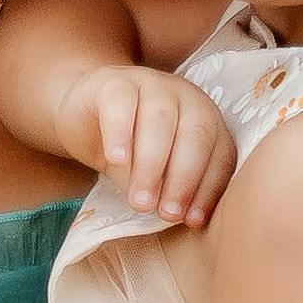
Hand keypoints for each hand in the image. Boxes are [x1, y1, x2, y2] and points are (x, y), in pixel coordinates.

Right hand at [70, 61, 237, 228]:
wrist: (82, 116)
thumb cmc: (128, 150)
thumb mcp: (152, 174)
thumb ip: (167, 188)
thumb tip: (175, 213)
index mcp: (206, 120)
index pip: (219, 153)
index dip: (208, 189)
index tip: (192, 221)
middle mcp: (186, 97)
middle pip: (195, 134)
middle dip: (183, 179)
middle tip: (166, 213)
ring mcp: (152, 83)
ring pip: (160, 120)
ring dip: (152, 165)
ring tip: (140, 201)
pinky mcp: (114, 81)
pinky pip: (122, 104)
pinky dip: (120, 133)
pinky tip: (116, 160)